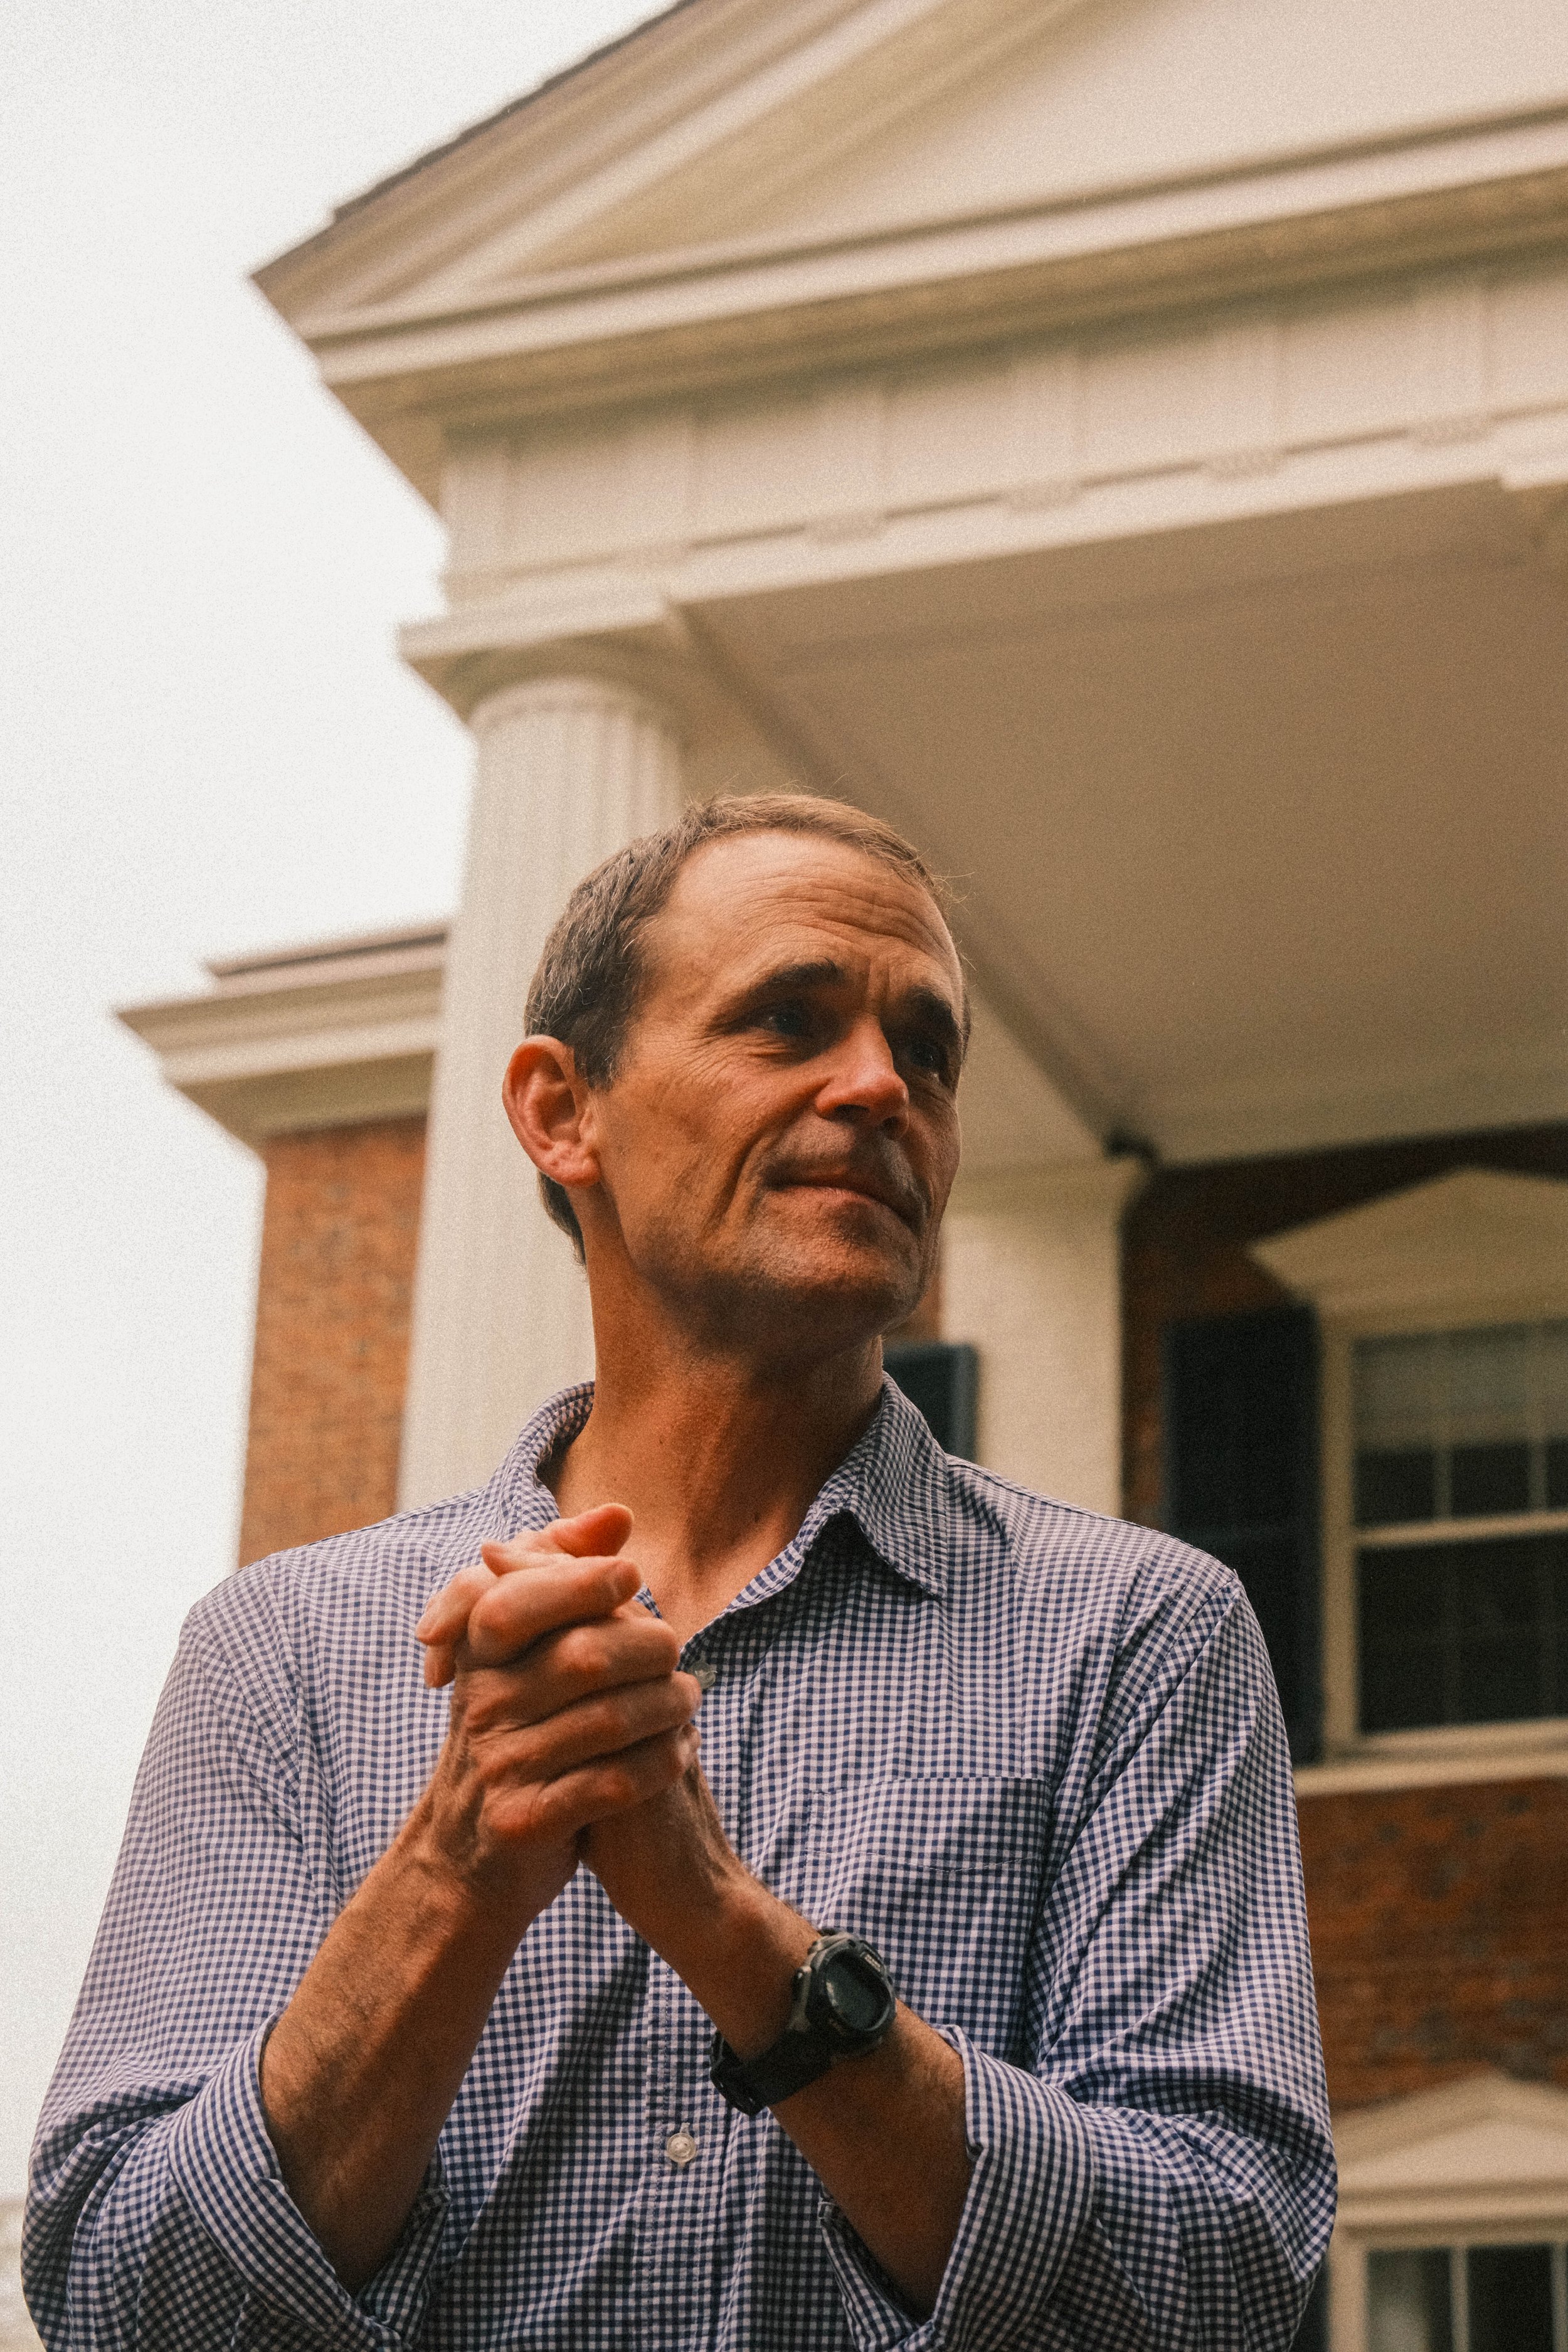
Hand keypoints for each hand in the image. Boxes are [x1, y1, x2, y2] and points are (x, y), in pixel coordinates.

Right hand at [410, 1505, 703, 1925]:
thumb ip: (561, 1574)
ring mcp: (499, 1767)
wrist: (470, 1860)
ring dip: (668, 1707)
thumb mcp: (521, 1656)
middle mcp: (479, 1708)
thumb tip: (617, 1515)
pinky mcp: (525, 1821)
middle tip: (678, 1652)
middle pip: (584, 1657)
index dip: (581, 1581)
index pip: (519, 1600)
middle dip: (648, 1648)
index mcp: (477, 1659)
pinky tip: (680, 1752)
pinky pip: (614, 1783)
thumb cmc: (515, 1735)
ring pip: (609, 1721)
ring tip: (691, 1698)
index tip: (630, 1578)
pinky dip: (660, 1763)